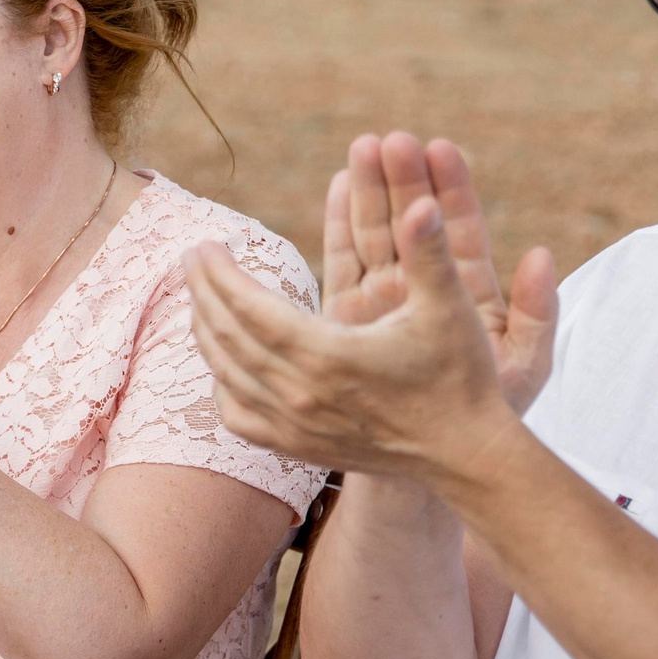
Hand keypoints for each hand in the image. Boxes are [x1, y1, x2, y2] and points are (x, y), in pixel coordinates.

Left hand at [187, 194, 516, 488]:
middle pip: (226, 336)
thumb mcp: (450, 307)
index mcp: (326, 354)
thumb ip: (430, 251)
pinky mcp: (298, 449)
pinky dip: (221, 383)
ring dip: (205, 331)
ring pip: (225, 373)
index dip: (219, 273)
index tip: (205, 244)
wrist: (465, 454)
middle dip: (203, 292)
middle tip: (192, 258)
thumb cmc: (460, 375)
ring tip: (200, 297)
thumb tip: (423, 204)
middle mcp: (299, 394)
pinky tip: (222, 361)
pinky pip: (238, 416)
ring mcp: (294, 426)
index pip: (247, 307)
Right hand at [323, 132, 556, 413]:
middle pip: (413, 221)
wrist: (436, 455)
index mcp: (469, 293)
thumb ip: (537, 314)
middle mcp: (425, 288)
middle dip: (402, 179)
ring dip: (368, 190)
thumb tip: (544, 256)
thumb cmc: (486, 412)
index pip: (459, 229)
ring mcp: (385, 299)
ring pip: (376, 234)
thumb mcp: (525, 366)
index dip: (451, 189)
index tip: (440, 148)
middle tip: (391, 140)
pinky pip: (343, 261)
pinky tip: (338, 183)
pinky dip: (340, 223)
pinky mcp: (349, 316)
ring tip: (361, 148)